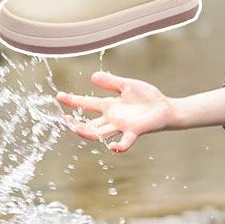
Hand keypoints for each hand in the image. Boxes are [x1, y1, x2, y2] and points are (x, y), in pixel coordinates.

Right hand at [55, 70, 175, 152]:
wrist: (166, 108)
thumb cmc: (147, 97)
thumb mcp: (127, 85)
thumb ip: (111, 82)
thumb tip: (93, 76)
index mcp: (109, 106)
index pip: (87, 103)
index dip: (73, 100)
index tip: (58, 97)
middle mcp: (112, 118)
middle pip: (89, 123)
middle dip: (75, 123)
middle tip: (63, 119)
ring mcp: (122, 126)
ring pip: (100, 133)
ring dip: (88, 133)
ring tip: (76, 129)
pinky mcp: (134, 131)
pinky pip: (125, 141)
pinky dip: (120, 146)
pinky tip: (113, 147)